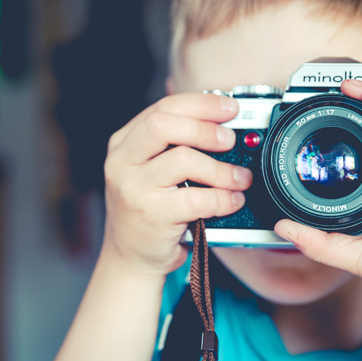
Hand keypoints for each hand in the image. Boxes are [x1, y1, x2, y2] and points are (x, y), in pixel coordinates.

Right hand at [102, 93, 251, 277]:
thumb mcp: (148, 170)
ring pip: (184, 160)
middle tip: (230, 139)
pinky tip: (232, 201)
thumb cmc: (147, 210)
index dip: (200, 104)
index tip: (228, 107)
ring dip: (221, 168)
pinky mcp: (152, 215)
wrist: (129, 257)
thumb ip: (173, 144)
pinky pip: (197, 198)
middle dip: (205, 127)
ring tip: (239, 177)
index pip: (162, 108)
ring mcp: (134, 189)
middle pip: (164, 125)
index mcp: (123, 143)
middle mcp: (122, 163)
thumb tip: (220, 122)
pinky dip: (222, 198)